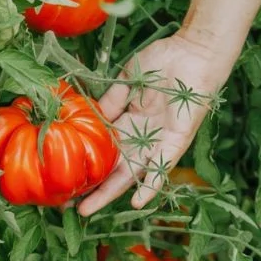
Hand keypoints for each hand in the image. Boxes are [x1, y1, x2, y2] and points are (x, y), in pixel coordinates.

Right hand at [77, 32, 232, 214]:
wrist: (193, 51)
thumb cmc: (164, 61)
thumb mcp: (128, 81)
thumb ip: (111, 101)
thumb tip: (89, 118)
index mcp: (130, 121)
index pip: (105, 149)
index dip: (88, 163)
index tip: (67, 178)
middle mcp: (144, 135)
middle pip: (116, 167)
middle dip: (96, 187)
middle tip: (73, 206)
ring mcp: (160, 139)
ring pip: (135, 172)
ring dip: (115, 191)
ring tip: (91, 209)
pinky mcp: (177, 139)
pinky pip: (163, 165)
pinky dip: (152, 183)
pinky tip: (138, 201)